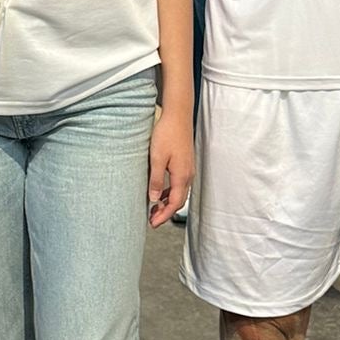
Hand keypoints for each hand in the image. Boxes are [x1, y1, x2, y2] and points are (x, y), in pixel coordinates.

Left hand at [146, 105, 193, 228]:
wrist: (178, 115)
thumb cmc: (167, 134)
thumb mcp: (157, 158)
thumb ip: (156, 180)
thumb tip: (154, 199)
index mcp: (182, 176)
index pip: (175, 204)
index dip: (164, 216)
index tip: (153, 224)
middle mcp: (188, 174)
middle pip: (178, 201)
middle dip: (165, 212)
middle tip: (152, 220)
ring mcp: (188, 168)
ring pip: (179, 192)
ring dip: (167, 202)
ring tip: (153, 207)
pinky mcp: (185, 163)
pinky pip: (179, 183)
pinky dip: (169, 192)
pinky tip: (160, 191)